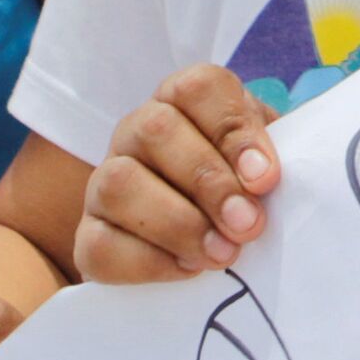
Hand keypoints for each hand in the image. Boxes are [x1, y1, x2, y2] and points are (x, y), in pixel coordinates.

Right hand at [74, 64, 280, 283]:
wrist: (202, 243)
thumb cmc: (241, 192)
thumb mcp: (263, 164)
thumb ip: (269, 163)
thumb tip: (269, 179)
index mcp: (183, 100)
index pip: (198, 88)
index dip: (233, 131)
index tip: (266, 178)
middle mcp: (137, 130)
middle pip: (157, 130)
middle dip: (208, 182)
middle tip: (247, 225)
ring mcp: (105, 179)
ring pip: (119, 183)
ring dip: (177, 224)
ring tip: (221, 254)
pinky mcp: (89, 234)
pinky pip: (100, 244)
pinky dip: (148, 262)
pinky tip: (186, 271)